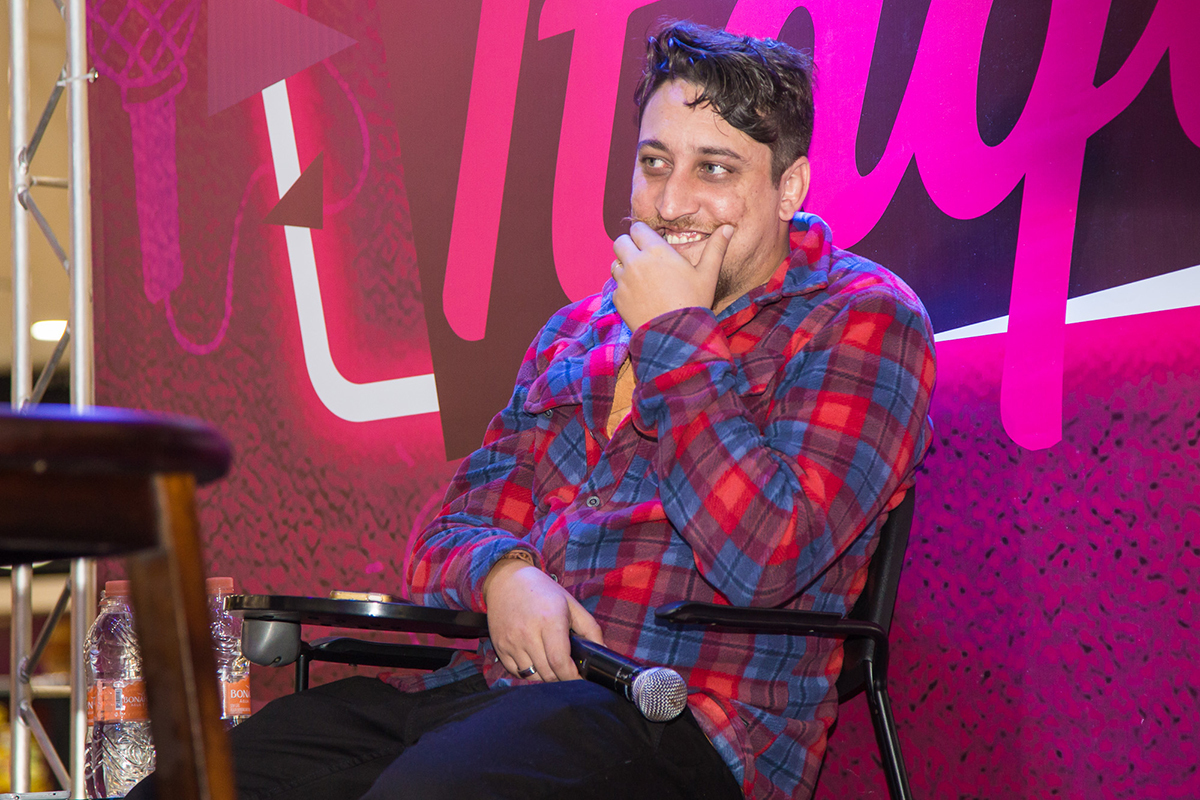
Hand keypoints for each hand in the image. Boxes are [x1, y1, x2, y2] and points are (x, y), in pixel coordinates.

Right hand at [482, 559, 603, 681]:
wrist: (507, 580)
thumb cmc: (543, 592)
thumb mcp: (571, 605)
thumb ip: (591, 629)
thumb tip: (602, 651)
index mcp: (549, 621)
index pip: (560, 662)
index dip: (573, 677)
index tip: (580, 678)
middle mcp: (528, 633)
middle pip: (548, 673)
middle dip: (562, 677)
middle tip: (568, 670)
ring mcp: (511, 641)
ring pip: (532, 676)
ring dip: (546, 676)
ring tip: (552, 663)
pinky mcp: (500, 647)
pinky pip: (516, 672)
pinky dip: (529, 672)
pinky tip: (535, 659)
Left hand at [611, 221, 733, 330]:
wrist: (676, 336)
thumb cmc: (694, 303)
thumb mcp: (708, 274)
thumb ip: (716, 248)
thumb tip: (728, 227)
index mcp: (656, 251)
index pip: (637, 228)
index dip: (642, 233)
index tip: (650, 242)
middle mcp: (635, 262)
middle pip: (620, 242)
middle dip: (628, 246)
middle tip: (642, 257)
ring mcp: (624, 281)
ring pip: (615, 264)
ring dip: (624, 267)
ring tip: (641, 278)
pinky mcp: (618, 299)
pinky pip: (615, 287)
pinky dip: (624, 290)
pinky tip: (639, 298)